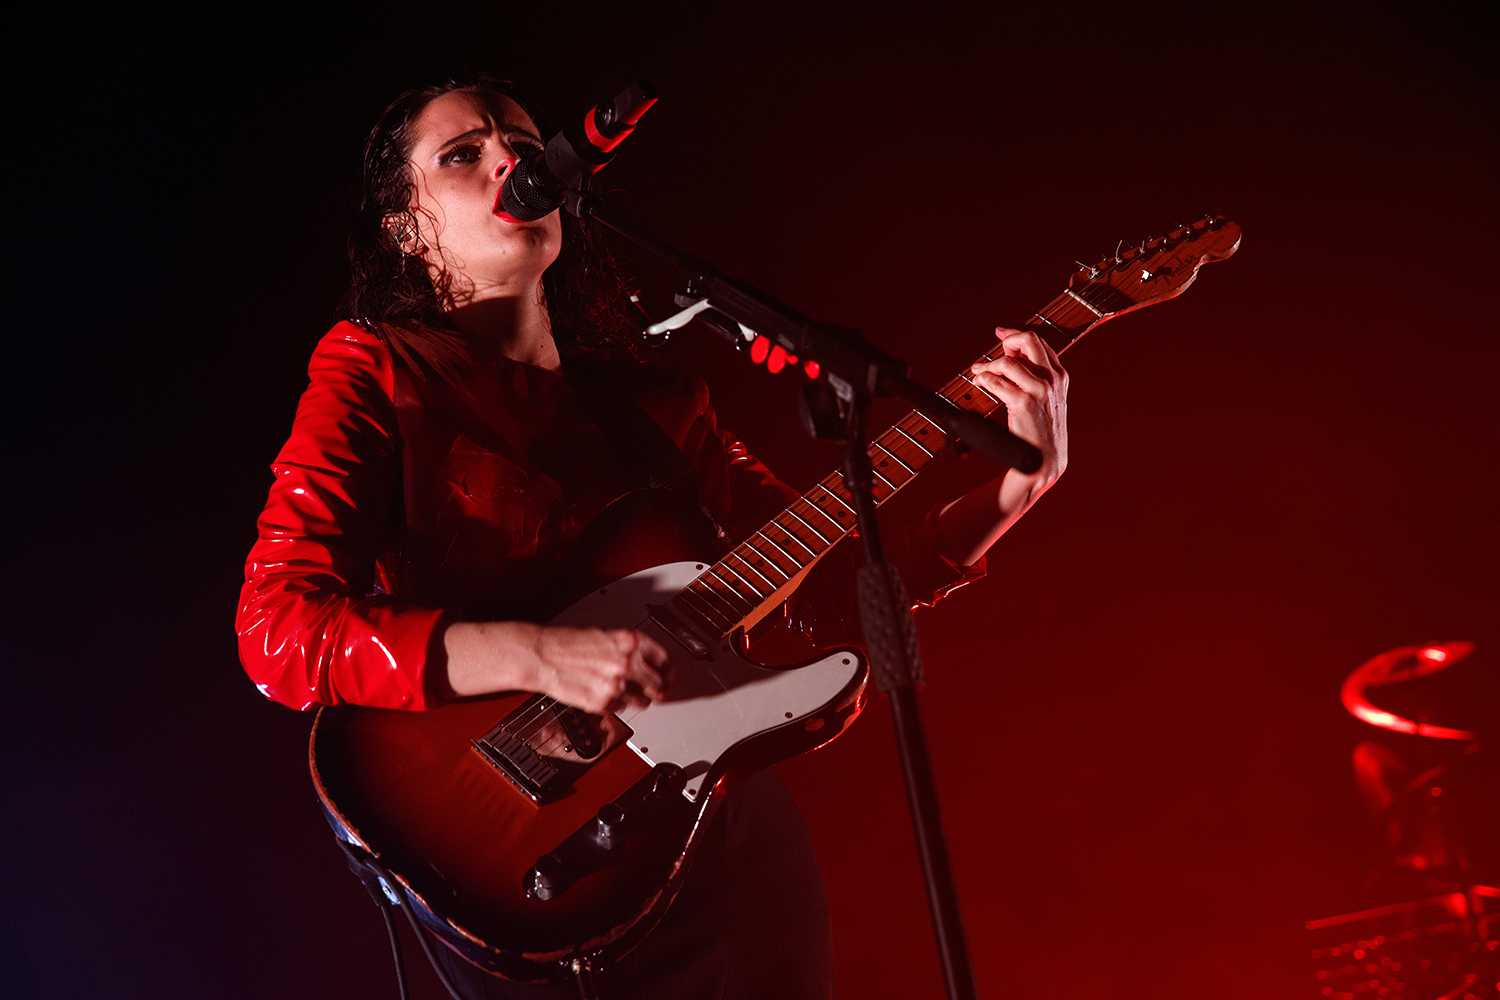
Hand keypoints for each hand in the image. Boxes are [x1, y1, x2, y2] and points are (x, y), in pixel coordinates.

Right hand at [442, 621, 670, 712]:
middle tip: (659, 692)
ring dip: (641, 700)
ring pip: (644, 700)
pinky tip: (609, 696)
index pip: (665, 660)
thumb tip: (645, 660)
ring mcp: (617, 684)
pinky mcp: (603, 702)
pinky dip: (618, 705)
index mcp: (631, 641)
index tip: (669, 675)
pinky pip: (621, 708)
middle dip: (660, 689)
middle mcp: (627, 662)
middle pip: (660, 684)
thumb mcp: (605, 634)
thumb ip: (628, 647)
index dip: (668, 670)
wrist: (542, 655)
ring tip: (632, 696)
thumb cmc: (567, 642)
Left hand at [968, 327, 1068, 487]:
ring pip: (1008, 362)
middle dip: (1006, 341)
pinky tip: (979, 383)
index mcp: (1059, 376)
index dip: (1016, 335)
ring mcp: (1039, 391)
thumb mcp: (1047, 399)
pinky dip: (983, 380)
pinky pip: (997, 383)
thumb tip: (1011, 356)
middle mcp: (1052, 380)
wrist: (1043, 460)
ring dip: (988, 365)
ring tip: (978, 373)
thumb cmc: (1040, 431)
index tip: (1000, 333)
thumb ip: (1035, 377)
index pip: (1039, 342)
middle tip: (991, 352)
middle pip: (1028, 340)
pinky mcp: (1023, 404)